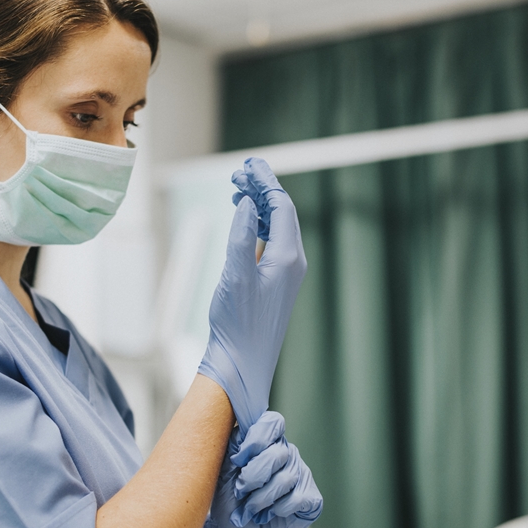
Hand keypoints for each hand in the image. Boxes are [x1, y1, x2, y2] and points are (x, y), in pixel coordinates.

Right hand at [198, 158, 306, 435]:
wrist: (242, 363)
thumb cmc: (237, 323)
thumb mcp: (234, 275)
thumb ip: (241, 235)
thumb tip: (249, 204)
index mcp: (288, 257)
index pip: (281, 207)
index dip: (266, 182)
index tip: (249, 164)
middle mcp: (293, 262)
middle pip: (282, 213)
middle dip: (263, 188)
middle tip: (241, 170)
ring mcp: (286, 273)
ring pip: (277, 227)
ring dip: (259, 205)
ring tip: (238, 189)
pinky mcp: (275, 283)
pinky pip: (271, 242)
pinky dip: (257, 224)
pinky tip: (244, 219)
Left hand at [203, 411, 322, 527]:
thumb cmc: (227, 499)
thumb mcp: (223, 469)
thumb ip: (234, 445)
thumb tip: (243, 427)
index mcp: (266, 441)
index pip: (272, 423)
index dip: (256, 440)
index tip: (238, 460)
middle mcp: (286, 453)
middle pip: (277, 452)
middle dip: (253, 476)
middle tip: (240, 492)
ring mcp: (301, 474)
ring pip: (285, 478)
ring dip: (260, 499)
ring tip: (249, 510)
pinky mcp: (311, 498)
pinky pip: (298, 498)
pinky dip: (277, 509)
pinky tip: (268, 515)